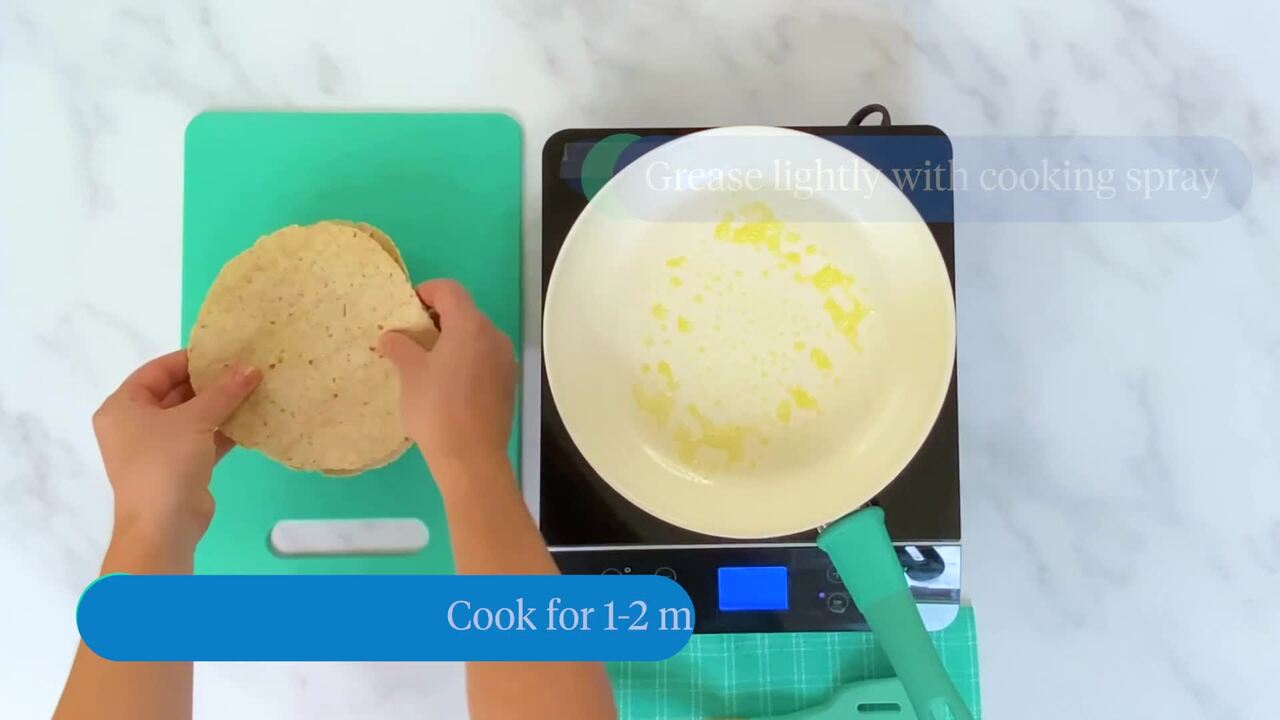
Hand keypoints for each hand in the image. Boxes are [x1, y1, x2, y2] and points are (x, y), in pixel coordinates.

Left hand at [93, 350, 260, 549]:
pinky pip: (203, 438)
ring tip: (255, 388)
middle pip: (176, 392)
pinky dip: (224, 429)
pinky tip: (253, 419)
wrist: (163, 525)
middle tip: (246, 368)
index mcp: (122, 406)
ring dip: (221, 405)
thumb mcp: (194, 419)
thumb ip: (224, 391)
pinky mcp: (180, 466)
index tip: (225, 351)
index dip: (190, 359)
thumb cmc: (165, 463)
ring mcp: (158, 447)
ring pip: (192, 416)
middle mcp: (136, 424)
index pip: (157, 371)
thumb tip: (251, 368)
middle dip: (211, 382)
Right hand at [379, 280, 515, 474]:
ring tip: (426, 361)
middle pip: (464, 312)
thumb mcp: (410, 374)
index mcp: (470, 325)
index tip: (406, 308)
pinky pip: (484, 358)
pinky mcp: (508, 382)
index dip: (425, 291)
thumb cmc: (436, 409)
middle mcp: (494, 336)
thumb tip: (391, 337)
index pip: (449, 290)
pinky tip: (447, 382)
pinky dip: (465, 359)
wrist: (471, 457)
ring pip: (476, 336)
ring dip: (451, 340)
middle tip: (411, 336)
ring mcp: (505, 360)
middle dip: (437, 318)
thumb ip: (399, 347)